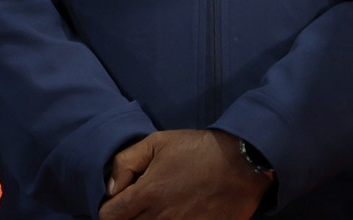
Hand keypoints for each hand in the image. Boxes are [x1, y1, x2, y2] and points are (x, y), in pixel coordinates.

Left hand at [100, 129, 270, 219]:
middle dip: (130, 216)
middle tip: (144, 203)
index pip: (108, 216)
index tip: (123, 199)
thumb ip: (125, 161)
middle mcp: (158, 216)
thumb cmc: (201, 149)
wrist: (244, 162)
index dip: (111, 208)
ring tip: (162, 208)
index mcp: (147, 193)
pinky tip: (179, 213)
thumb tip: (110, 187)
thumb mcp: (160, 141)